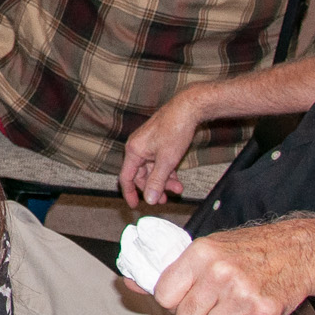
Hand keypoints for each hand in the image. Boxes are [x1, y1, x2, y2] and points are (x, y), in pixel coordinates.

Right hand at [122, 92, 200, 206]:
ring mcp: (148, 144)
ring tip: (177, 189)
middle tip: (164, 199)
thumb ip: (156, 181)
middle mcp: (137, 147)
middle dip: (153, 188)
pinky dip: (167, 171)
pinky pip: (158, 161)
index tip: (135, 206)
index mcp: (134, 150)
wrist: (188, 108)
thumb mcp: (166, 161)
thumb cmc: (175, 130)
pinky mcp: (158, 142)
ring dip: (163, 181)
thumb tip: (148, 199)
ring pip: (152, 169)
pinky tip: (177, 179)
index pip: (126, 177)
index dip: (130, 193)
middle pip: (140, 175)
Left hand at [150, 224, 314, 314]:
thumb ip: (169, 270)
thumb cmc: (250, 249)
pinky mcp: (263, 313)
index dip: (173, 301)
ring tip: (232, 309)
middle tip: (212, 306)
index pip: (164, 295)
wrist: (297, 251)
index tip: (185, 297)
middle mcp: (219, 273)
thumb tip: (129, 283)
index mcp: (201, 254)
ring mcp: (242, 294)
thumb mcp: (206, 250)